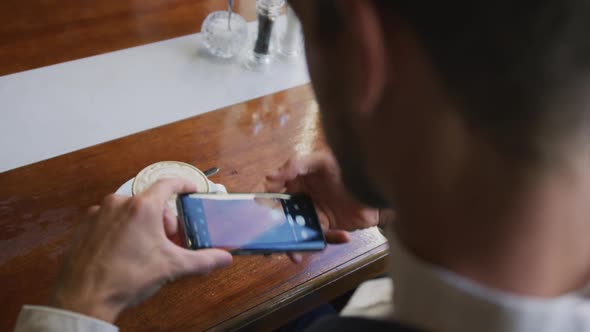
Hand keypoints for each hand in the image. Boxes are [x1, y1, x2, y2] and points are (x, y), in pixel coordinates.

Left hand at [52, 179, 232, 322]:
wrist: (85, 298)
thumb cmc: (127, 278)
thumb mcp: (172, 267)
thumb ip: (202, 260)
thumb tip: (224, 258)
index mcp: (142, 207)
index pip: (169, 184)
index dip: (184, 185)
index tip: (191, 190)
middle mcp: (119, 203)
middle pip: (151, 202)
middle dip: (165, 220)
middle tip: (171, 241)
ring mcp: (98, 214)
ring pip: (130, 211)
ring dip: (144, 225)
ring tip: (148, 250)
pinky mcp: (85, 226)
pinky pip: (111, 220)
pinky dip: (123, 230)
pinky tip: (126, 253)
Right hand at [265, 152, 380, 259]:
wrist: (376, 186)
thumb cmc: (348, 167)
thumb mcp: (321, 160)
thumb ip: (296, 164)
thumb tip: (269, 176)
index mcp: (293, 181)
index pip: (269, 191)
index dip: (258, 202)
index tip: (252, 214)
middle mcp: (299, 199)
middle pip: (278, 218)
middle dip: (271, 233)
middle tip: (267, 245)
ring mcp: (312, 214)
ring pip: (296, 233)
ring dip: (294, 246)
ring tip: (294, 254)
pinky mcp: (326, 227)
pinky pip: (322, 238)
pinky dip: (330, 240)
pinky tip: (343, 237)